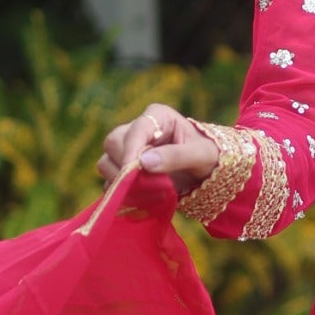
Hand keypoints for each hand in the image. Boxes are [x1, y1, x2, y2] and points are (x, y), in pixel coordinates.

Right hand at [97, 101, 218, 193]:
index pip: (134, 130)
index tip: (132, 171)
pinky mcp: (124, 170)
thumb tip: (144, 162)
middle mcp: (137, 129)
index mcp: (157, 116)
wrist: (207, 173)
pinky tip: (144, 199)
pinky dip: (123, 193)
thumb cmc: (208, 157)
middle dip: (126, 167)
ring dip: (124, 182)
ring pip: (106, 163)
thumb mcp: (200, 155)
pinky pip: (110, 182)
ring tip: (151, 193)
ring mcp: (127, 149)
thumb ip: (176, 156)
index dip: (130, 151)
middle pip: (112, 143)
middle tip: (148, 185)